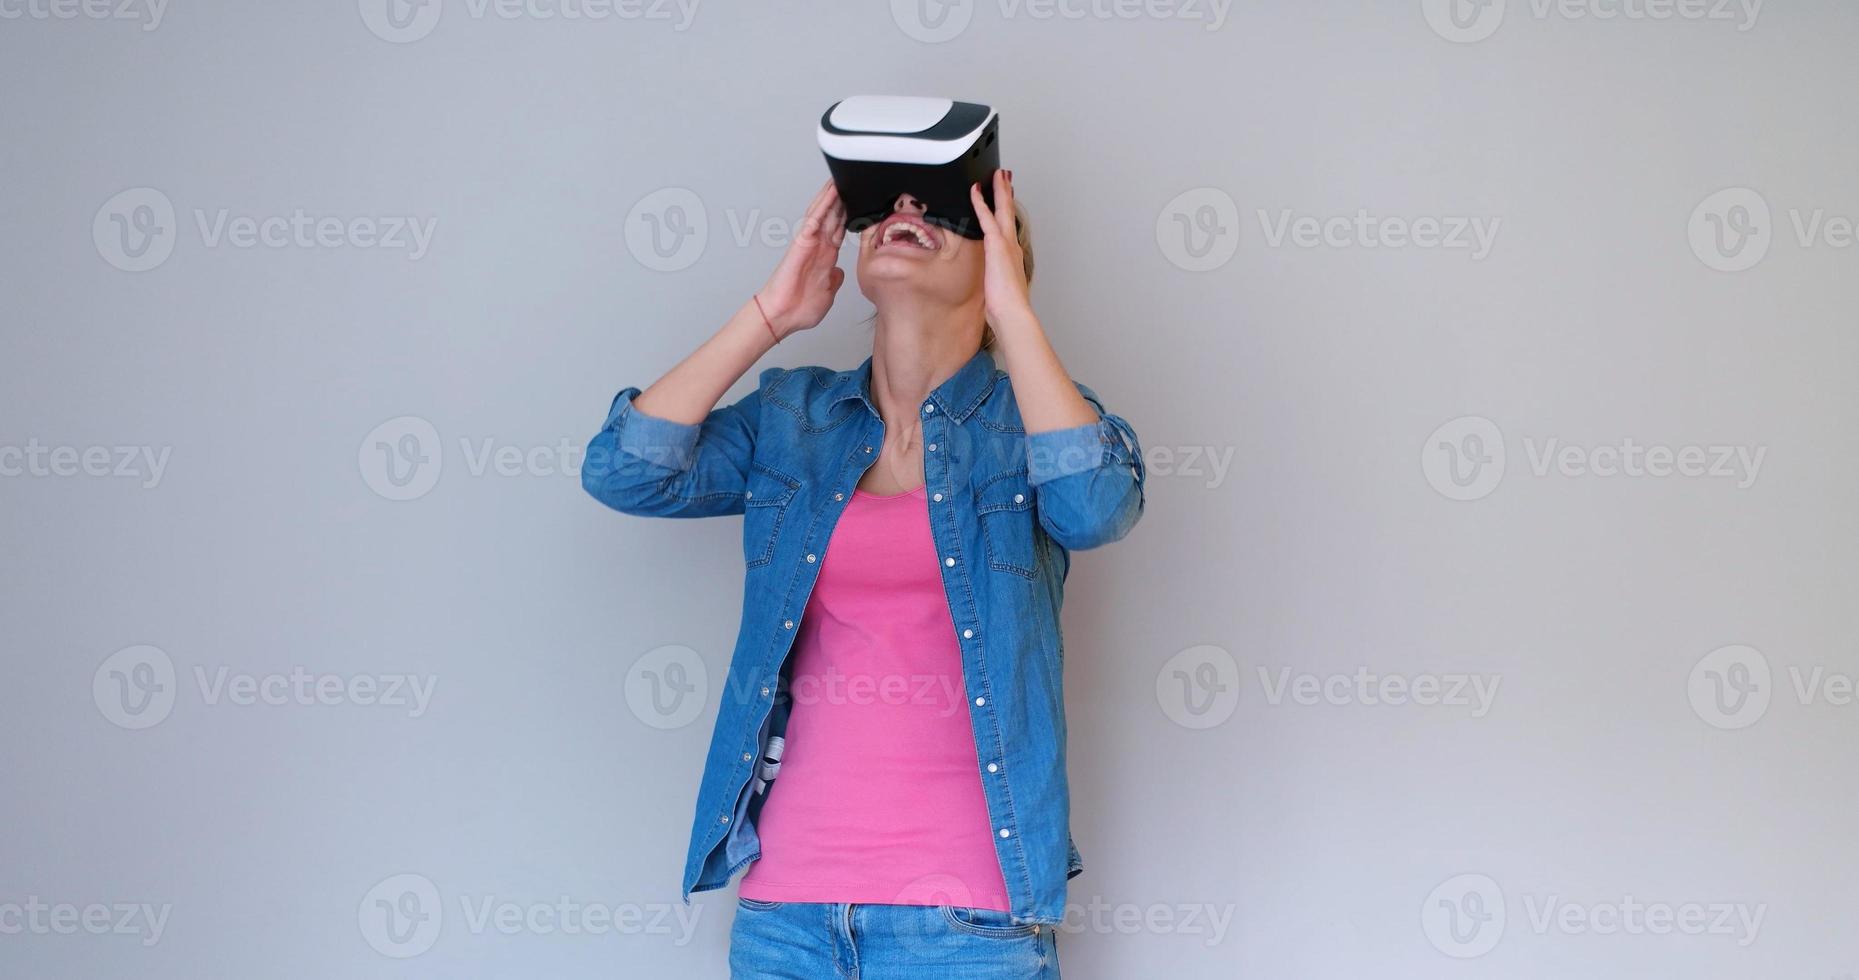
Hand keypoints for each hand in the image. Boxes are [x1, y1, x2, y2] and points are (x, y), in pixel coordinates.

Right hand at [755, 180, 846, 336]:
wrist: (783, 315)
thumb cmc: (800, 308)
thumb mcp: (828, 292)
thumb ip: (833, 279)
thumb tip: (839, 272)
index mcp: (826, 256)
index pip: (840, 229)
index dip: (849, 214)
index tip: (860, 202)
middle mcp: (819, 246)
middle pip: (833, 215)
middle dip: (842, 199)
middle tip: (853, 182)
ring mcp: (810, 242)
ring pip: (823, 212)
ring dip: (832, 196)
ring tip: (841, 179)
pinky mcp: (802, 242)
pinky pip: (814, 219)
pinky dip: (823, 205)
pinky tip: (831, 192)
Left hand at [968, 169, 1033, 324]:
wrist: (1012, 311)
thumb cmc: (1006, 305)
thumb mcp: (999, 287)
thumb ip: (995, 278)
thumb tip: (991, 283)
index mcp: (1012, 255)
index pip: (1008, 226)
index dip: (1007, 210)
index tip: (1006, 198)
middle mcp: (1011, 245)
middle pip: (1009, 212)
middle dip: (1006, 193)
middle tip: (1004, 176)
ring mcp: (1005, 243)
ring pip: (1001, 209)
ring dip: (999, 190)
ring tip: (997, 174)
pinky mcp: (996, 244)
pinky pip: (985, 217)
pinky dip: (980, 202)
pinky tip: (974, 191)